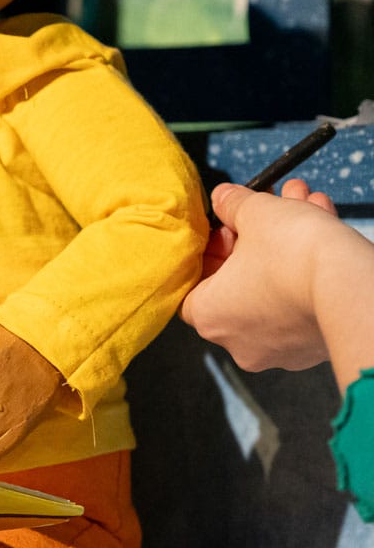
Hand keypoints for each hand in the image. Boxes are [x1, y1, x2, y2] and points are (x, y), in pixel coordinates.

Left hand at [181, 181, 342, 373]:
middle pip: (238, 279)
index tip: (229, 229)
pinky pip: (301, 298)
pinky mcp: (313, 344)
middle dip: (256, 236)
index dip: (211, 251)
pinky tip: (321, 225)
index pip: (193, 284)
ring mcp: (280, 349)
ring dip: (286, 243)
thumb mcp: (252, 212)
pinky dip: (308, 266)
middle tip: (267, 209)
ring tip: (303, 204)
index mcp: (210, 317)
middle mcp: (240, 342)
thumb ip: (231, 205)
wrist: (353, 283)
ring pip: (275, 283)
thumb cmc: (292, 253)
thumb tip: (224, 198)